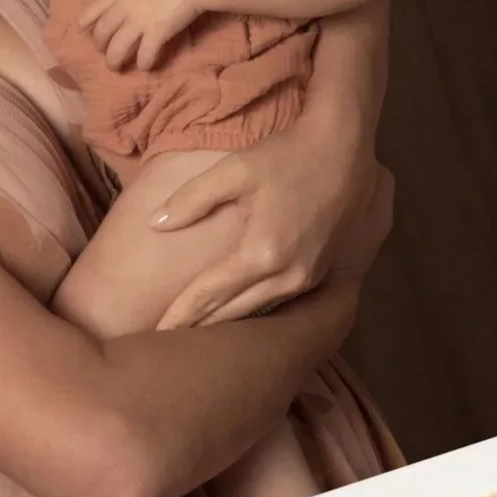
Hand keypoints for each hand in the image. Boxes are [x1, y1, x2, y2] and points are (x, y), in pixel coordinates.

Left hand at [80, 0, 209, 71]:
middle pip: (103, 31)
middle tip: (103, 51)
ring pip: (117, 48)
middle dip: (100, 44)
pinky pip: (145, 54)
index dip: (86, 19)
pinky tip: (145, 67)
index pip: (95, 7)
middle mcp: (124, 7)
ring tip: (115, 67)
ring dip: (114, 60)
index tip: (80, 28)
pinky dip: (143, 63)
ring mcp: (138, 22)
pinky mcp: (156, 34)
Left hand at [149, 107, 387, 328]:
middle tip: (163, 347)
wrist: (344, 150)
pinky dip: (250, 314)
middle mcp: (286, 276)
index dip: (179, 315)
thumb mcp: (235, 169)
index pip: (209, 294)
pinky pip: (276, 304)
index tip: (152, 335)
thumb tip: (154, 224)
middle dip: (197, 330)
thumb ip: (192, 199)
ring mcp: (306, 280)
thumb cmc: (286, 155)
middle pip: (232, 314)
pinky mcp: (318, 276)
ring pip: (256, 315)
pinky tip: (233, 319)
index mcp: (262, 252)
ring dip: (224, 326)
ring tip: (192, 338)